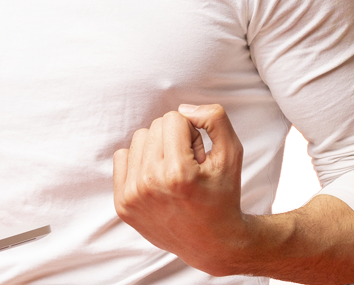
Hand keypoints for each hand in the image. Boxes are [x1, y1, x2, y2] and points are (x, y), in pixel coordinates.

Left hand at [112, 103, 248, 275]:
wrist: (214, 244)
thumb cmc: (224, 195)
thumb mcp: (232, 153)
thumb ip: (214, 119)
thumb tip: (183, 109)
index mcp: (178, 172)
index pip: (173, 118)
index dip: (191, 132)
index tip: (199, 156)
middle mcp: (151, 184)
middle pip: (154, 126)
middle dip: (174, 139)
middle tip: (189, 166)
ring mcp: (133, 196)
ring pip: (139, 138)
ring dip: (157, 149)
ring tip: (173, 174)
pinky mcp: (122, 205)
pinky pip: (121, 157)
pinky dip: (139, 162)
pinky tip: (156, 180)